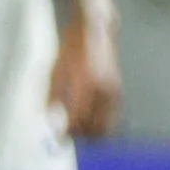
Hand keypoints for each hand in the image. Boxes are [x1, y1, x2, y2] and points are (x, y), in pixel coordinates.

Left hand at [48, 13, 121, 137]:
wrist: (94, 31)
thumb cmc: (71, 49)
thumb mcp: (54, 72)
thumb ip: (53, 99)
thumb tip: (52, 124)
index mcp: (85, 84)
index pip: (78, 120)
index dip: (68, 133)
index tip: (59, 138)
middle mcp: (102, 90)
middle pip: (95, 128)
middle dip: (81, 136)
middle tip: (68, 135)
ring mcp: (113, 90)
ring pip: (105, 125)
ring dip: (91, 131)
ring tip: (77, 128)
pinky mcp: (118, 90)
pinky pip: (110, 116)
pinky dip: (100, 122)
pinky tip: (88, 118)